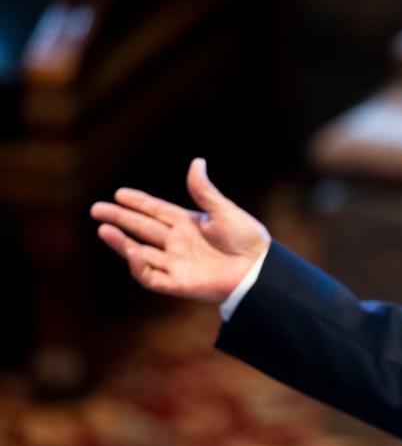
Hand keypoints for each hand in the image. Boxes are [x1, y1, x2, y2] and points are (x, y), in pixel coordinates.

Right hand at [90, 158, 270, 301]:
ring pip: (140, 252)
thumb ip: (204, 191)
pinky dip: (139, 266)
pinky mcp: (178, 283)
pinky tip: (132, 252)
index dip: (137, 202)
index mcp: (188, 223)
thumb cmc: (247, 239)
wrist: (259, 268)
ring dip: (121, 242)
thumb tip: (196, 162)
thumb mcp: (224, 211)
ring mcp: (176, 263)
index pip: (156, 211)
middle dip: (119, 218)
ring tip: (104, 228)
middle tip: (97, 209)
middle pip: (141, 228)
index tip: (119, 193)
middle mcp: (178, 242)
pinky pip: (151, 276)